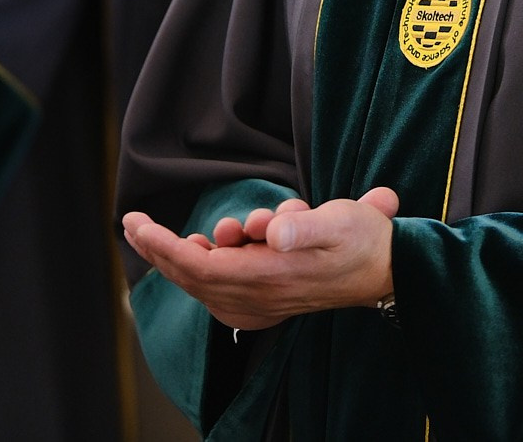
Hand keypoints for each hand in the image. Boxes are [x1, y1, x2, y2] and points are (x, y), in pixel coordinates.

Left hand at [121, 186, 399, 331]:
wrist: (389, 270)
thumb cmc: (363, 240)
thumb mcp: (341, 221)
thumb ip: (306, 226)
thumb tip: (275, 231)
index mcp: (271, 276)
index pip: (200, 268)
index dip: (164, 248)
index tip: (137, 224)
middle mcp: (261, 296)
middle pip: (193, 277)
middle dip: (159, 249)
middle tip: (132, 222)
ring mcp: (263, 301)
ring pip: (205, 282)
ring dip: (186, 255)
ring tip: (183, 230)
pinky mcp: (268, 298)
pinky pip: (221, 288)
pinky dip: (204, 266)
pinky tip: (206, 246)